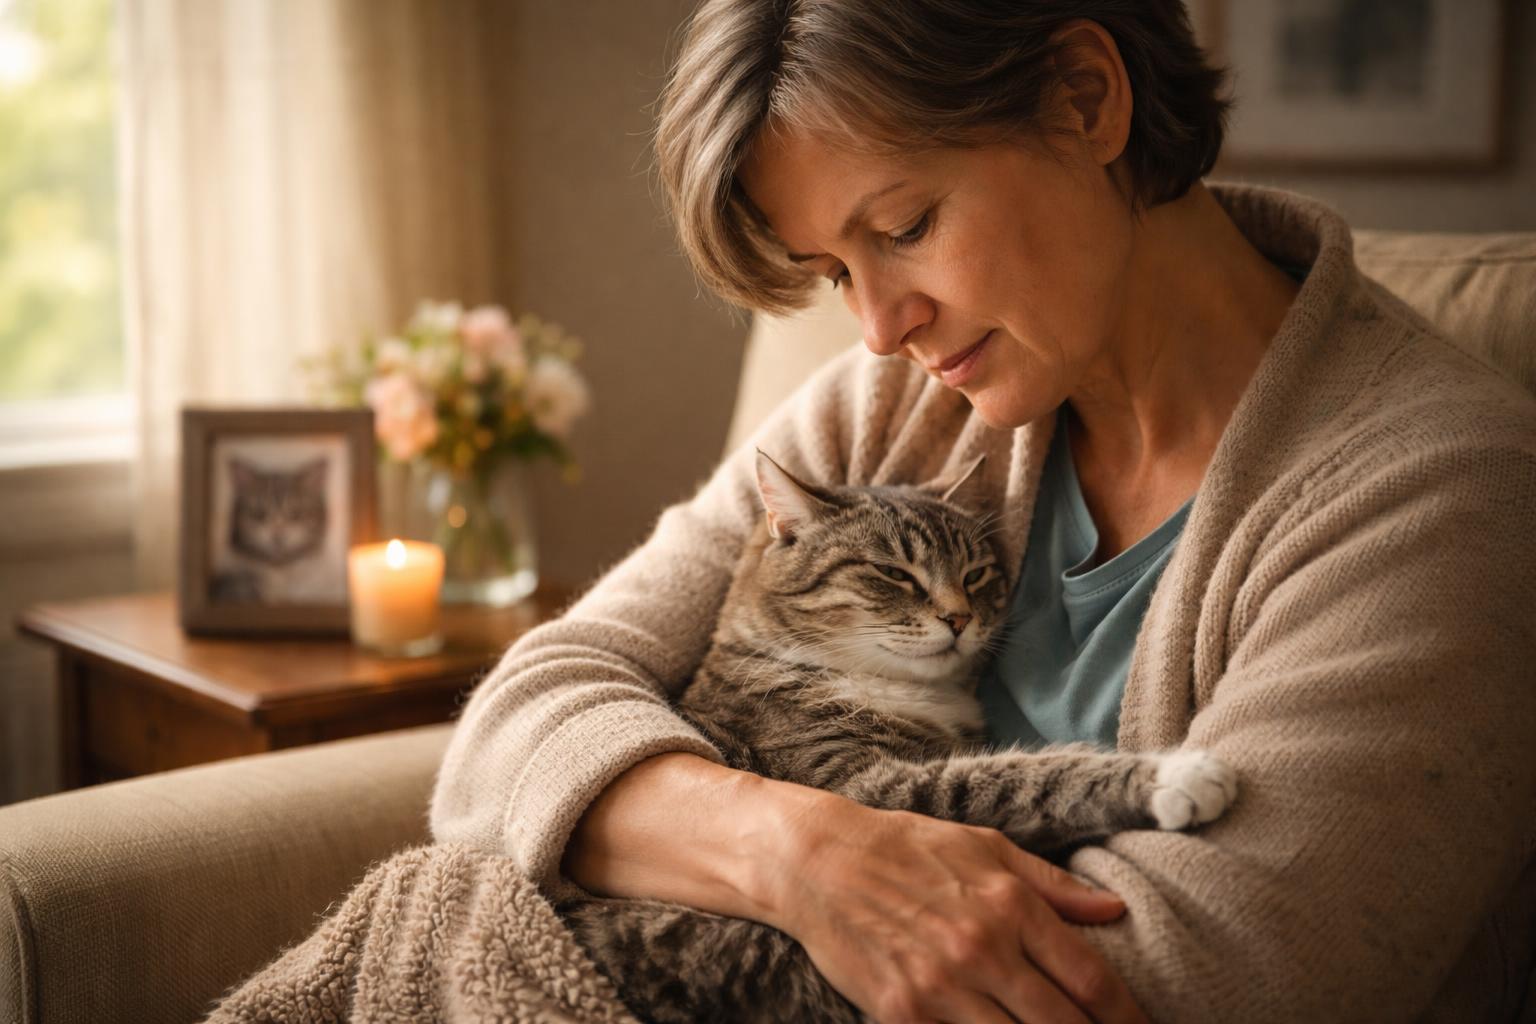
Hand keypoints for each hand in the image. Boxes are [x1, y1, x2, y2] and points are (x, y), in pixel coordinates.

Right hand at [764, 795, 1147, 1023]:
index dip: (1127, 1017)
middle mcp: (983, 949)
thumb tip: (1114, 911)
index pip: (1090, 978)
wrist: (817, 860)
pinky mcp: (903, 1015)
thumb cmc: (905, 847)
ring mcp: (942, 988)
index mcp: (1009, 904)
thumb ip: (1052, 884)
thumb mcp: (984, 847)